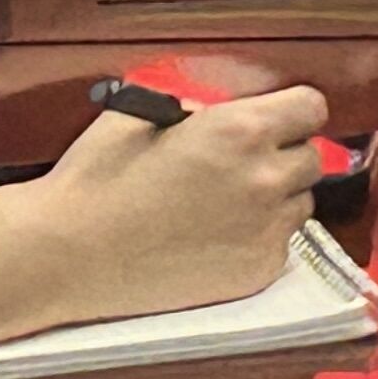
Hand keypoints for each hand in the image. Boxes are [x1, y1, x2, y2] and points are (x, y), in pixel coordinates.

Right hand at [31, 86, 328, 324]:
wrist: (65, 254)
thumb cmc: (97, 179)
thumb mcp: (145, 112)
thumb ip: (200, 106)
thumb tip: (223, 110)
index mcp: (242, 130)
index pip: (312, 107)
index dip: (292, 113)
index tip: (274, 124)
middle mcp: (266, 178)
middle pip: (309, 158)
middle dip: (281, 156)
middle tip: (238, 169)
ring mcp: (264, 230)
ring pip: (299, 203)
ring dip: (275, 200)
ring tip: (222, 207)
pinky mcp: (255, 273)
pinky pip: (280, 245)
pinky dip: (258, 240)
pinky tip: (215, 240)